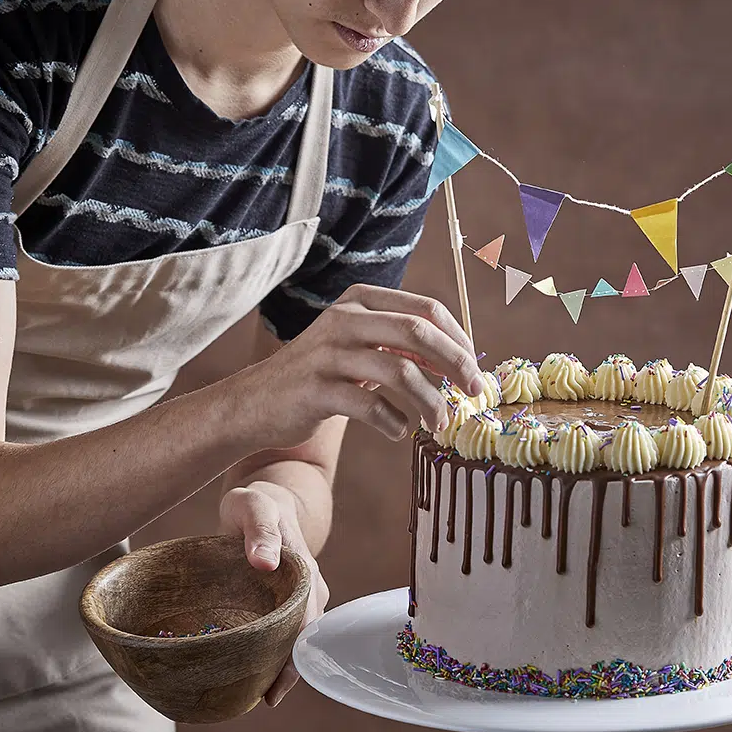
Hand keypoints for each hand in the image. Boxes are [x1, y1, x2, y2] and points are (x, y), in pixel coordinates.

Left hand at [219, 482, 329, 707]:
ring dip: (281, 665)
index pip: (306, 624)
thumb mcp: (254, 506)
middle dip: (288, 672)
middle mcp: (309, 590)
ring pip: (295, 638)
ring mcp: (300, 597)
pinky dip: (272, 652)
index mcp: (305, 573)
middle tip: (263, 701)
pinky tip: (252, 671)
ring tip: (254, 694)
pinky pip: (284, 631)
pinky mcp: (286, 602)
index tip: (275, 689)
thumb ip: (260, 531)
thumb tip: (265, 564)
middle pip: (304, 639)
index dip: (294, 658)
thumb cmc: (258, 502)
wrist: (269, 499)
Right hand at [251, 283, 480, 445]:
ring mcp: (327, 353)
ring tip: (439, 423)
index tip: (475, 368)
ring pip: (399, 372)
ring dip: (430, 401)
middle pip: (418, 334)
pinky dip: (394, 422)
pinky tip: (400, 431)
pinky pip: (370, 406)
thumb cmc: (321, 375)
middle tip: (475, 393)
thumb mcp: (360, 345)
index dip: (460, 339)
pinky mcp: (316, 389)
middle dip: (456, 364)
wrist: (255, 403)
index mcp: (361, 300)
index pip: (427, 309)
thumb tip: (460, 358)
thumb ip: (401, 343)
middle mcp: (344, 319)